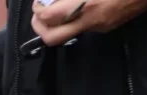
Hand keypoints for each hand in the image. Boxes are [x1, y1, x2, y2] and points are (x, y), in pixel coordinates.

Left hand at [31, 0, 146, 45]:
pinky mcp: (109, 27)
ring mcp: (101, 27)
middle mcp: (92, 20)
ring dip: (56, 24)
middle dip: (39, 28)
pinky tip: (77, 7)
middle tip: (39, 14)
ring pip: (67, 34)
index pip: (48, 17)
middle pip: (51, 38)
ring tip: (56, 8)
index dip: (38, 10)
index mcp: (86, 5)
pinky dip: (74, 20)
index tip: (39, 2)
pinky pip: (84, 28)